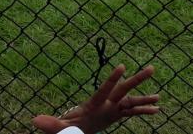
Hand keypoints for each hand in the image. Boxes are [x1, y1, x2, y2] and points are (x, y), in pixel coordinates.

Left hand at [32, 65, 158, 133]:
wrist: (78, 129)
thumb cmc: (68, 127)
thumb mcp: (60, 127)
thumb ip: (51, 123)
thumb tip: (34, 120)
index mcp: (94, 103)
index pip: (104, 90)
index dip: (112, 79)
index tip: (122, 66)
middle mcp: (107, 102)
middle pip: (124, 89)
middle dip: (137, 79)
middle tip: (152, 68)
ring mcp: (114, 108)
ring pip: (132, 100)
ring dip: (145, 98)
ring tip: (158, 96)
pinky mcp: (118, 115)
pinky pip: (133, 113)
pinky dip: (144, 111)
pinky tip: (157, 110)